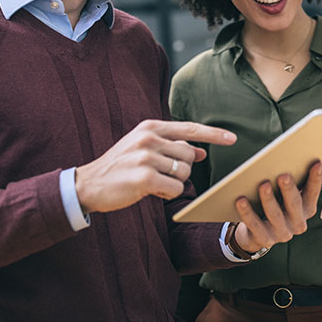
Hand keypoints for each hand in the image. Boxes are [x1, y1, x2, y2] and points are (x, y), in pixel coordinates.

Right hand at [75, 120, 235, 213]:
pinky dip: (168, 193)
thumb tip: (200, 151)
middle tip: (162, 175)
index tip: (232, 138)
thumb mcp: (145, 150)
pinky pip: (175, 188)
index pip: (189, 128)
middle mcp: (149, 138)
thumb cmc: (120, 167)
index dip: (213, 134)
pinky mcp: (144, 177)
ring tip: (153, 183)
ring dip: (173, 182)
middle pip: (189, 155)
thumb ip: (172, 147)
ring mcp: (146, 157)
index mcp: (150, 127)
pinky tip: (151, 191)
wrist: (89, 184)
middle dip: (182, 169)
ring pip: (183, 172)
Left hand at [232, 161, 321, 253]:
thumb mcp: (293, 195)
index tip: (317, 163)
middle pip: (294, 204)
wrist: (258, 233)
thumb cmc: (278, 206)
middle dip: (289, 190)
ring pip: (274, 215)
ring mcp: (281, 233)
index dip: (316, 179)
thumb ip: (307, 183)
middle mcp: (297, 223)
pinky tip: (241, 200)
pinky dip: (247, 212)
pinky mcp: (264, 239)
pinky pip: (254, 225)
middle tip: (284, 176)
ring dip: (269, 199)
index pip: (313, 193)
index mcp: (307, 209)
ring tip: (263, 185)